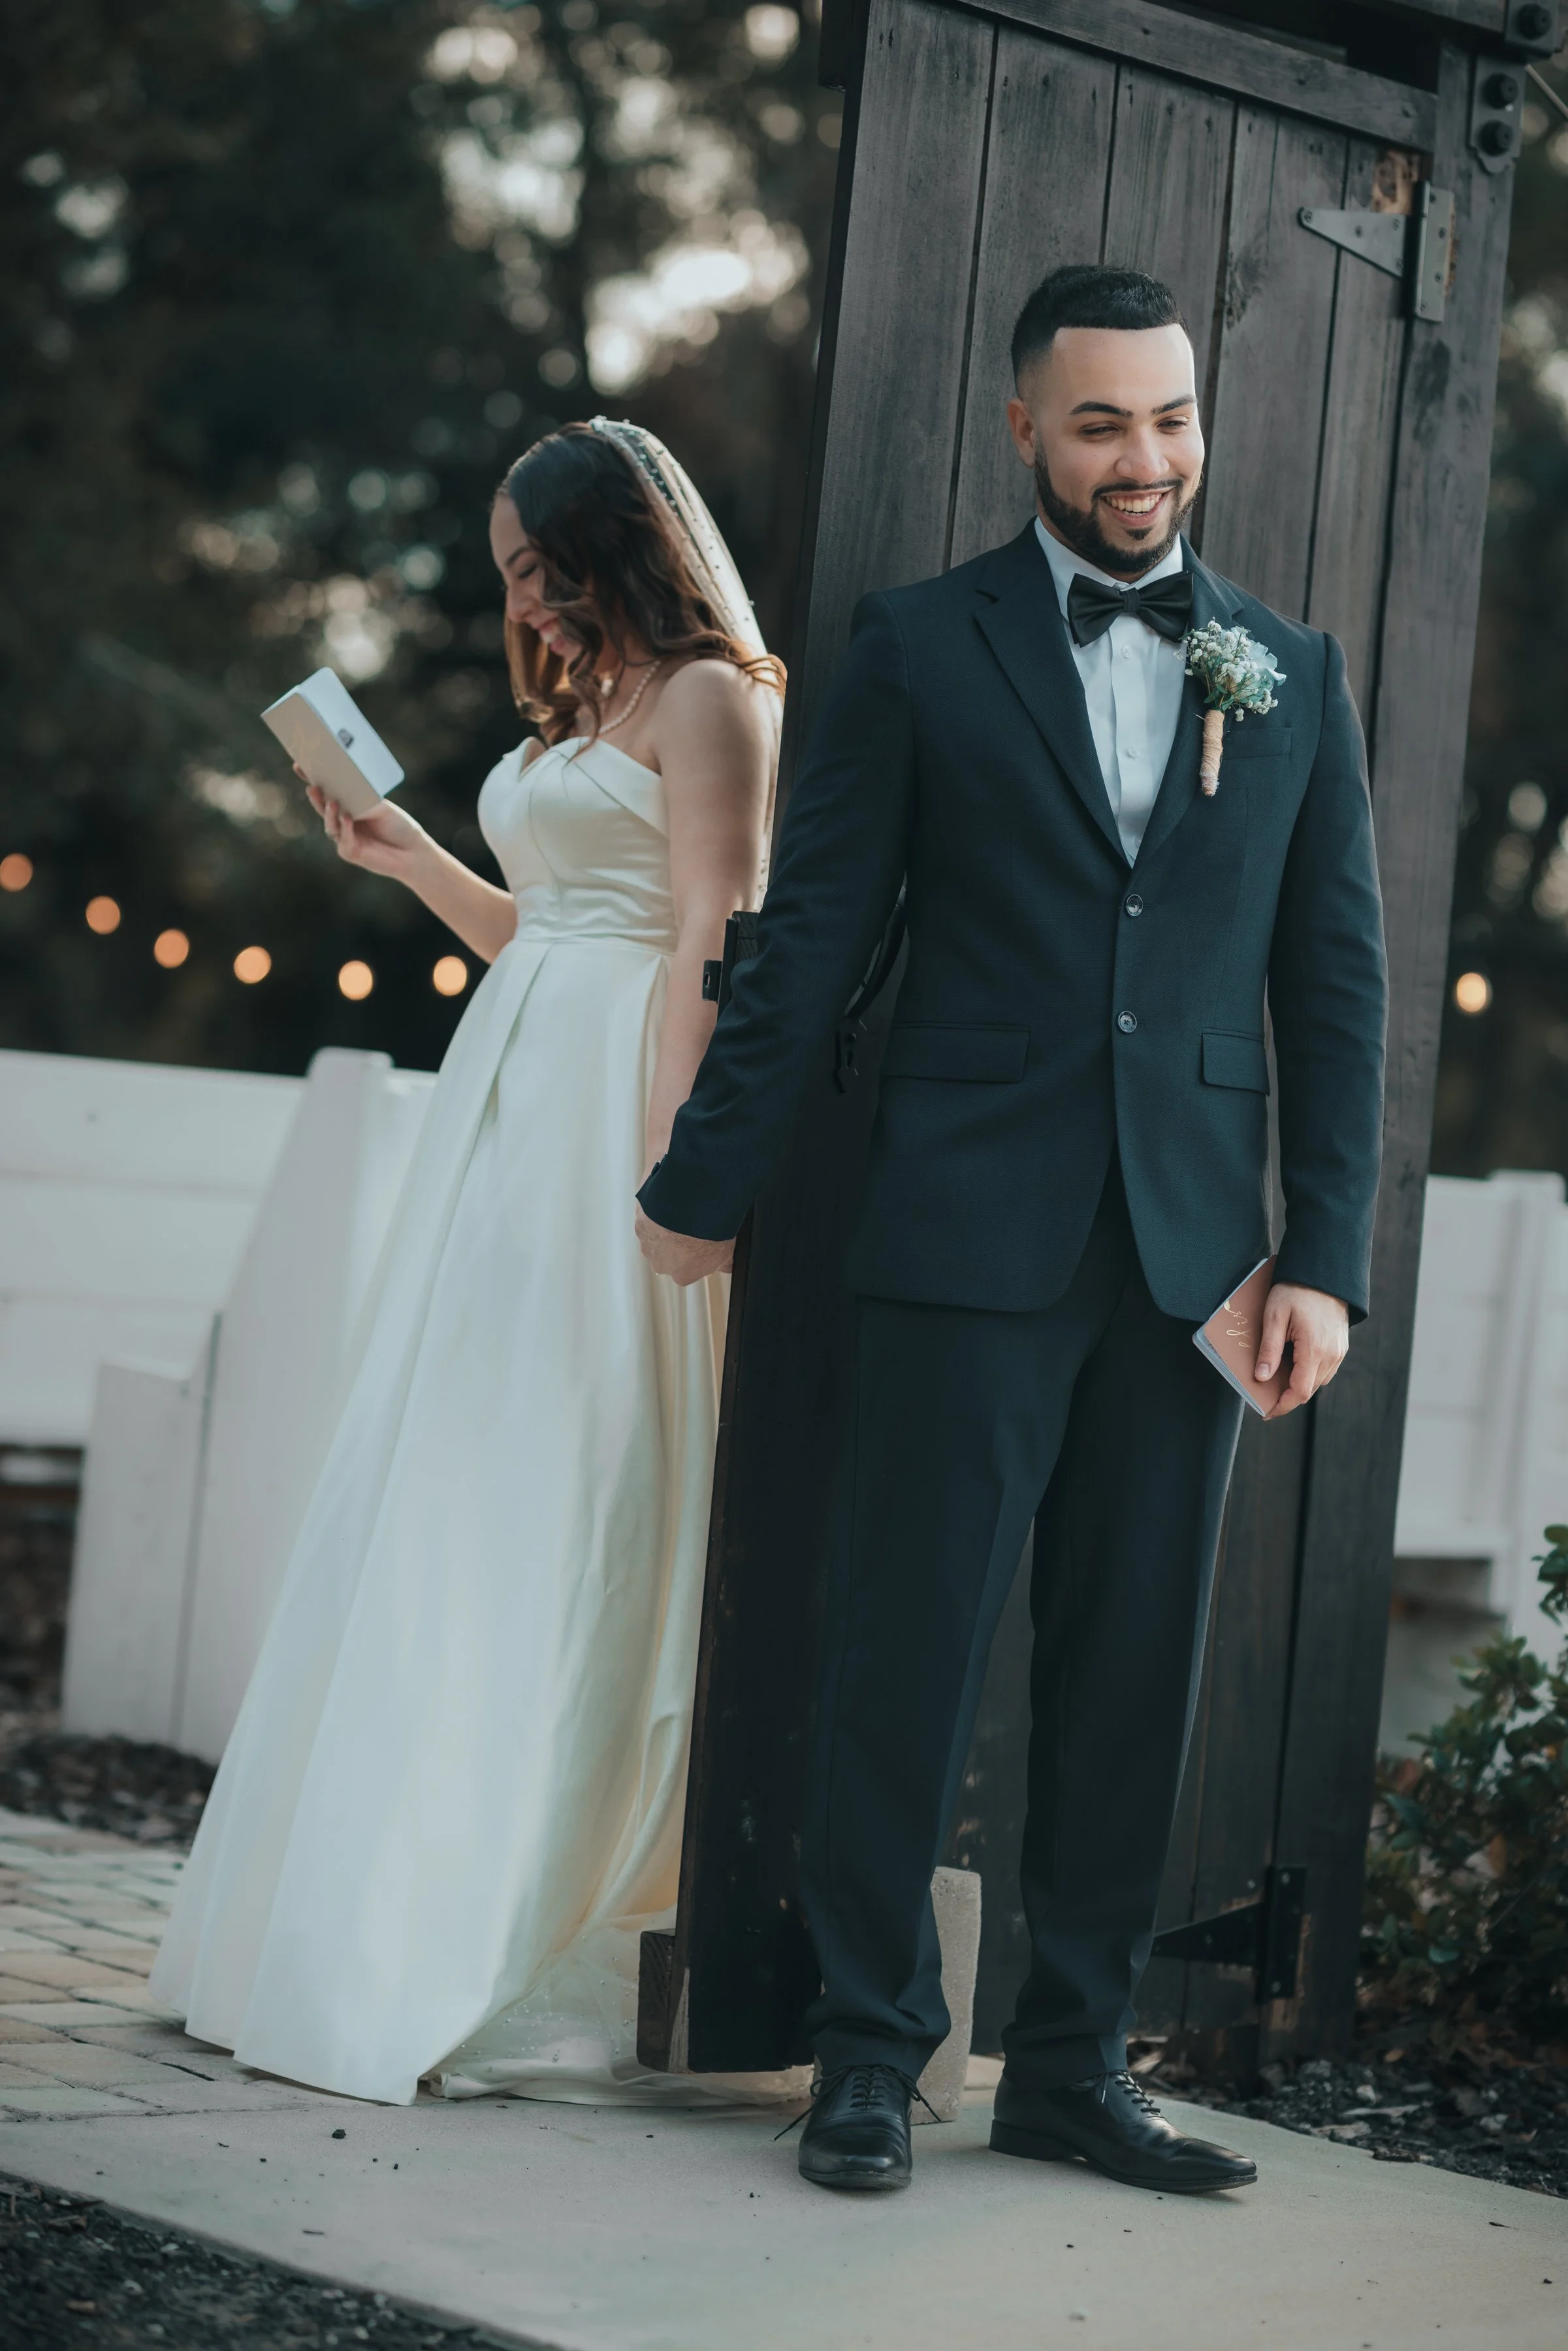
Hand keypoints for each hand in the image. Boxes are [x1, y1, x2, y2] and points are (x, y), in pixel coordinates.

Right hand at [302, 770, 427, 881]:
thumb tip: (346, 793)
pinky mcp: (350, 852)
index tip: (300, 765)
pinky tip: (348, 818)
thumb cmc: (399, 826)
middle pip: (323, 807)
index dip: (312, 778)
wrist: (414, 852)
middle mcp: (343, 820)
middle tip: (312, 785)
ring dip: (329, 813)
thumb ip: (363, 801)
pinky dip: (346, 829)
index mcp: (350, 805)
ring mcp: (344, 837)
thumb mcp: (382, 808)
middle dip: (316, 796)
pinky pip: (344, 839)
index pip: (328, 790)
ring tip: (332, 801)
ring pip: (330, 824)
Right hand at [635, 1204, 733, 1284]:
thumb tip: (727, 1266)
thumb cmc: (709, 1232)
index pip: (688, 1270)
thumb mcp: (728, 1252)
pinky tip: (671, 1202)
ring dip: (665, 1226)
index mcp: (682, 1276)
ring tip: (682, 1213)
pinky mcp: (639, 1223)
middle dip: (678, 1242)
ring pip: (656, 1237)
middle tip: (692, 1226)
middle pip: (669, 1255)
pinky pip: (648, 1218)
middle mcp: (661, 1264)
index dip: (696, 1255)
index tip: (703, 1242)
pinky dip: (656, 1211)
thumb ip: (725, 1263)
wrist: (690, 1207)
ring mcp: (648, 1244)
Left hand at [1256, 1282, 1348, 1417]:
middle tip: (1265, 1396)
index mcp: (1314, 1350)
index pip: (1300, 1391)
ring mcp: (1339, 1350)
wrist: (1324, 1273)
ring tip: (1276, 1379)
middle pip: (1309, 1389)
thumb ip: (1269, 1350)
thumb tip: (1261, 1378)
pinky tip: (1293, 1364)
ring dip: (1298, 1384)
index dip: (1282, 1405)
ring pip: (1318, 1381)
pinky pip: (1325, 1368)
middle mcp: (1331, 1354)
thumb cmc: (1296, 1290)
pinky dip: (1308, 1372)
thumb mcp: (1274, 1317)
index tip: (1266, 1412)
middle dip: (1287, 1396)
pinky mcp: (1341, 1345)